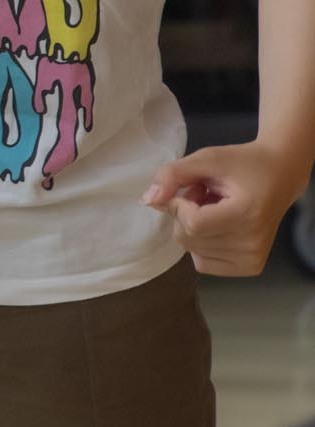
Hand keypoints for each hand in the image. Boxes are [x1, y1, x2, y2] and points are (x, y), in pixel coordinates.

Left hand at [144, 140, 303, 275]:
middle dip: (185, 214)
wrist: (279, 176)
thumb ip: (172, 175)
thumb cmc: (242, 164)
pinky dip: (201, 244)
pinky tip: (218, 225)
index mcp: (246, 215)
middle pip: (188, 239)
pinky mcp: (250, 267)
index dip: (179, 205)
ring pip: (192, 251)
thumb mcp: (205, 159)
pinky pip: (203, 263)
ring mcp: (253, 259)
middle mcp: (252, 243)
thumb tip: (148, 201)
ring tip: (215, 208)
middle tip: (206, 196)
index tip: (191, 187)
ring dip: (193, 228)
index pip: (192, 223)